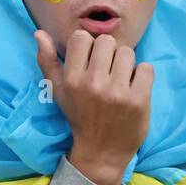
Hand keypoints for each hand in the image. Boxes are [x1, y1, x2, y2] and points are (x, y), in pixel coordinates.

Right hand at [35, 28, 152, 184]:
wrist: (101, 151)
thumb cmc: (79, 116)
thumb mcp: (58, 91)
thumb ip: (47, 61)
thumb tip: (39, 33)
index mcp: (71, 79)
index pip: (82, 37)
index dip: (88, 47)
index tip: (89, 63)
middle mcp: (93, 84)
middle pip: (107, 41)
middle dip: (108, 54)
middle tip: (107, 73)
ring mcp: (117, 92)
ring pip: (128, 53)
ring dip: (126, 65)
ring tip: (120, 81)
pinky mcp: (139, 99)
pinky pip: (146, 68)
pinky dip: (142, 76)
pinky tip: (134, 89)